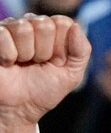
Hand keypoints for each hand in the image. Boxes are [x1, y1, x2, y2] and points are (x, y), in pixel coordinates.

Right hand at [0, 15, 91, 132]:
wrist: (18, 108)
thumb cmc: (44, 90)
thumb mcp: (72, 74)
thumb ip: (81, 51)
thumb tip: (77, 26)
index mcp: (54, 31)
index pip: (63, 23)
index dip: (61, 47)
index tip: (55, 62)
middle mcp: (32, 25)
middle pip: (44, 25)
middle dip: (43, 51)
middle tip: (36, 63)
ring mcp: (11, 28)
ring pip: (23, 28)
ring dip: (25, 53)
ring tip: (22, 63)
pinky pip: (3, 35)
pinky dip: (8, 55)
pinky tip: (8, 63)